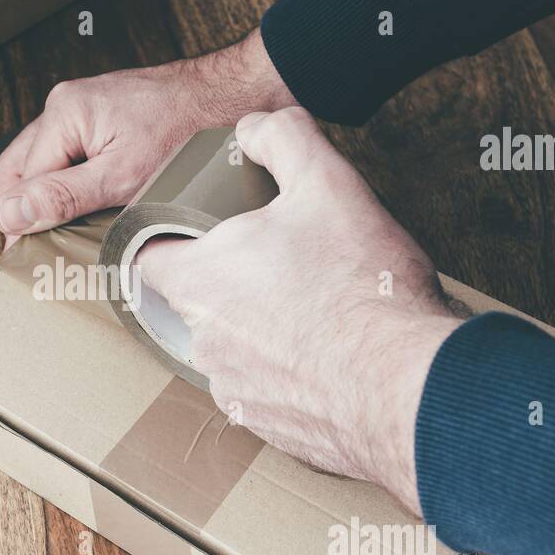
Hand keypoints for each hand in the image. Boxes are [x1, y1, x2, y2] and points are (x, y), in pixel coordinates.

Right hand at [0, 30, 293, 244]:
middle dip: (29, 209)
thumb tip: (10, 216)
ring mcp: (84, 109)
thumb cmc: (189, 129)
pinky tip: (94, 202)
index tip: (31, 256)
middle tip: (46, 247)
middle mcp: (66, 105)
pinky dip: (75, 181)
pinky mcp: (103, 116)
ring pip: (45, 163)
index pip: (17, 183)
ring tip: (73, 227)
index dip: (23, 224)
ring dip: (52, 196)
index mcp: (63, 114)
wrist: (232, 99)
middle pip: (21, 170)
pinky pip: (71, 154)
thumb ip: (63, 197)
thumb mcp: (122, 177)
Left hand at [134, 108, 462, 514]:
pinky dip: (293, 374)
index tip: (203, 231)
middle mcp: (203, 343)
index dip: (172, 238)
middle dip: (234, 281)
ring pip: (234, 348)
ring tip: (319, 311)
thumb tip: (254, 128)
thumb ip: (283, 139)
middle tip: (285, 263)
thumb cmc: (361, 286)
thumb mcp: (327, 183)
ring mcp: (234, 390)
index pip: (148, 258)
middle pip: (198, 301)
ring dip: (264, 330)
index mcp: (199, 282)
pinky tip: (334, 357)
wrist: (407, 386)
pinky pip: (269, 392)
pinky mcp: (270, 427)